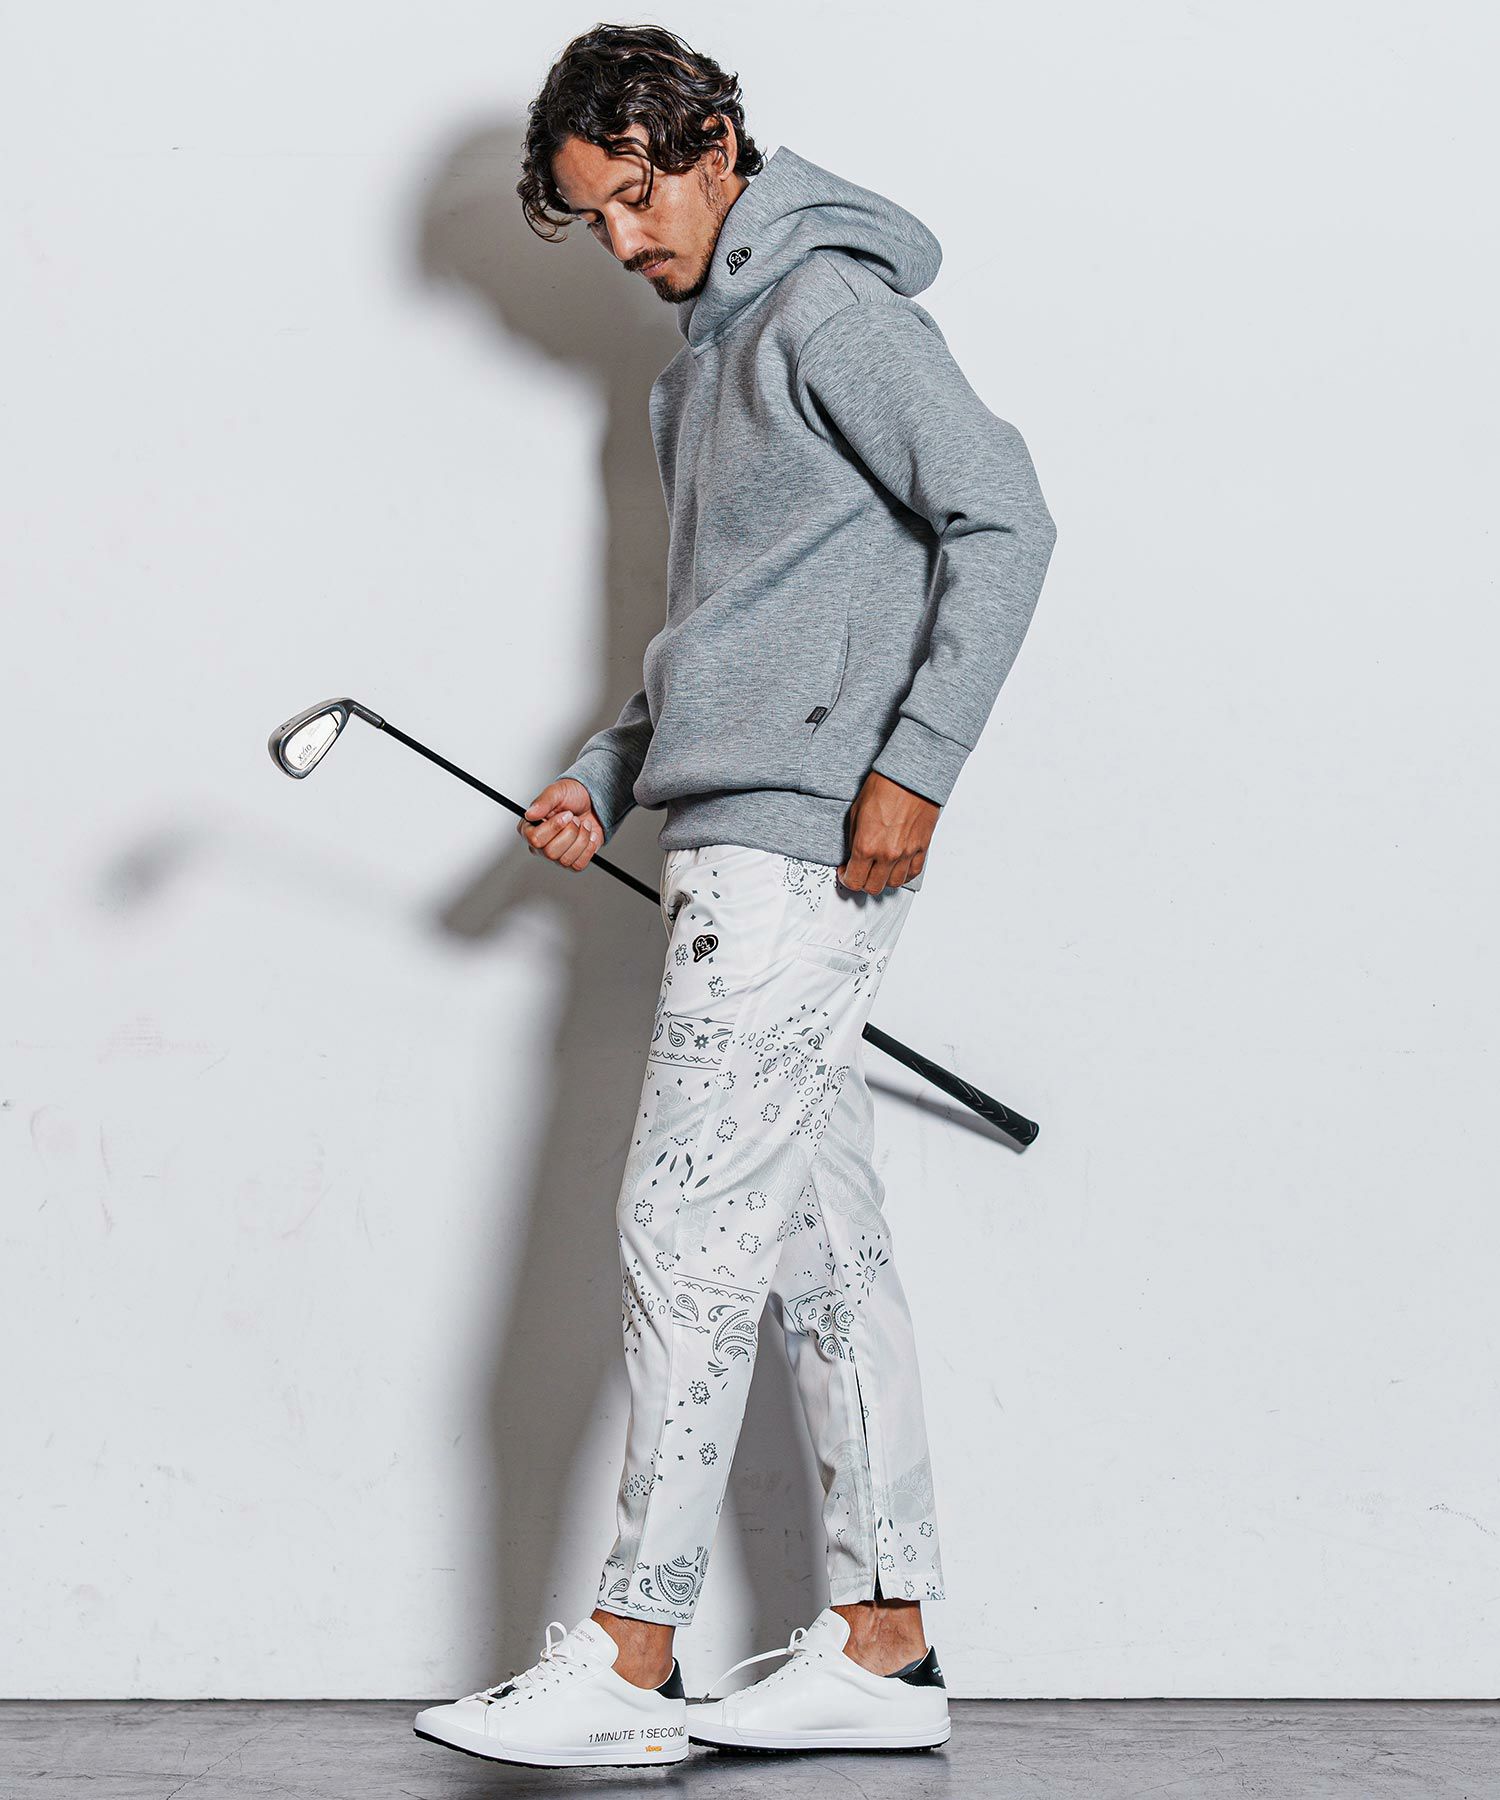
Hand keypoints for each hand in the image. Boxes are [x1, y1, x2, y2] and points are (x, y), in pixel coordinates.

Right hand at [517, 777, 602, 871]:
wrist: (593, 802)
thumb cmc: (573, 796)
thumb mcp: (557, 792)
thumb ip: (542, 802)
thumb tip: (529, 814)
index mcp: (530, 828)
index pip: (535, 839)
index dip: (554, 827)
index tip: (566, 814)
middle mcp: (540, 845)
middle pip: (550, 853)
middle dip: (570, 833)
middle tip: (575, 819)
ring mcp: (556, 855)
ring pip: (565, 860)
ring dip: (581, 839)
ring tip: (583, 825)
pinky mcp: (572, 861)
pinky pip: (578, 865)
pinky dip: (588, 848)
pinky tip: (588, 836)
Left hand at [836, 771, 938, 893]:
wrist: (909, 776)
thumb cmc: (883, 787)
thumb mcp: (856, 813)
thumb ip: (854, 839)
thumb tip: (853, 854)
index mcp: (866, 846)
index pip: (854, 880)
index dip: (847, 879)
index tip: (846, 873)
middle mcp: (887, 854)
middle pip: (873, 887)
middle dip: (863, 883)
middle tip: (860, 873)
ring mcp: (906, 853)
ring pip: (894, 883)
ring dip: (884, 880)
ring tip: (878, 870)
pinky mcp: (921, 848)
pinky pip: (913, 872)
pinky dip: (903, 874)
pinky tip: (896, 868)